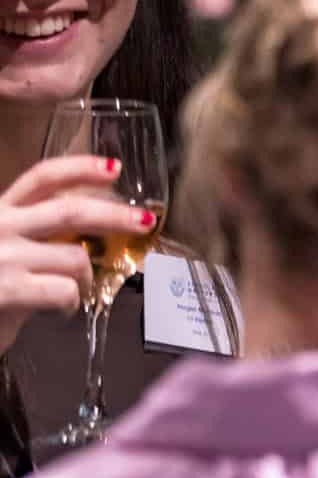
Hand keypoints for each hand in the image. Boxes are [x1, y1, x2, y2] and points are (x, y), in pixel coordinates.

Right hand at [0, 156, 143, 354]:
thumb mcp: (2, 250)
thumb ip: (32, 237)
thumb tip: (83, 238)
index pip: (41, 178)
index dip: (80, 168)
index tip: (114, 167)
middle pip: (70, 211)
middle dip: (116, 214)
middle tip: (144, 221)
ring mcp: (3, 258)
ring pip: (75, 258)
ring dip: (87, 279)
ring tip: (73, 292)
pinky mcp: (8, 290)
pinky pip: (66, 291)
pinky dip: (72, 303)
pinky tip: (59, 310)